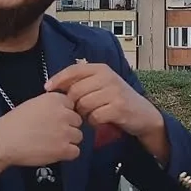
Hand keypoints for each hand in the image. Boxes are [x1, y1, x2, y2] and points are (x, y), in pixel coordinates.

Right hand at [0, 91, 83, 173]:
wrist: (3, 141)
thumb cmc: (15, 123)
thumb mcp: (34, 104)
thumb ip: (52, 106)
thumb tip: (66, 111)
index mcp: (55, 99)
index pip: (72, 105)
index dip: (64, 114)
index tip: (53, 120)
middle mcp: (64, 113)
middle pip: (78, 121)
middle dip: (68, 127)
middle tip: (52, 133)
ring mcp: (65, 132)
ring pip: (78, 136)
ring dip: (68, 141)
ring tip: (52, 143)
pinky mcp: (64, 149)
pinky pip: (76, 151)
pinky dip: (67, 153)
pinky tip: (54, 152)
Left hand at [45, 61, 161, 139]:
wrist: (143, 114)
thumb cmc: (117, 100)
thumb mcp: (101, 85)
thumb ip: (82, 82)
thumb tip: (54, 86)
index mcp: (101, 69)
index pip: (73, 70)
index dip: (58, 79)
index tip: (47, 88)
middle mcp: (108, 77)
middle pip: (75, 91)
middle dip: (73, 104)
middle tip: (79, 111)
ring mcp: (114, 92)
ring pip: (83, 105)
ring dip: (83, 114)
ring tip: (91, 115)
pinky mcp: (119, 107)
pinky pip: (94, 116)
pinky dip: (93, 122)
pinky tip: (99, 121)